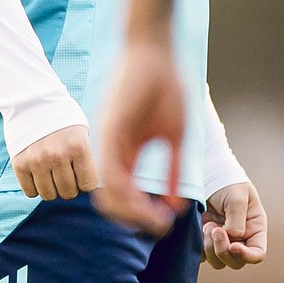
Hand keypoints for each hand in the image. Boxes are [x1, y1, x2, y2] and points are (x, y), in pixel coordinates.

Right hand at [13, 124, 99, 200]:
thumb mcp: (82, 133)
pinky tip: (37, 173)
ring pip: (49, 195)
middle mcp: (58, 155)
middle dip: (69, 186)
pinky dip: (34, 187)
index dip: (85, 181)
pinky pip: (30, 192)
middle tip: (65, 172)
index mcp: (78, 146)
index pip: (88, 185)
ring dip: (52, 188)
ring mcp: (37, 160)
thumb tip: (90, 188)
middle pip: (68, 192)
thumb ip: (86, 158)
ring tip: (51, 172)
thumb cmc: (63, 120)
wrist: (32, 100)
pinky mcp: (19, 163)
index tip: (81, 173)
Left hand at [93, 38, 187, 236]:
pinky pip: (112, 174)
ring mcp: (108, 144)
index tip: (164, 224)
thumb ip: (173, 170)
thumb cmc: (166, 89)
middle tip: (158, 228)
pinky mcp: (109, 133)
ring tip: (155, 221)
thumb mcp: (174, 136)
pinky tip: (148, 203)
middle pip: (111, 203)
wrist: (154, 53)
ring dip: (132, 214)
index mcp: (126, 153)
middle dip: (135, 221)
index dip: (142, 216)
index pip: (123, 197)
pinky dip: (128, 195)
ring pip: (109, 195)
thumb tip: (175, 205)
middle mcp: (113, 152)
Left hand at [202, 180, 267, 270]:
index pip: (257, 254)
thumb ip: (237, 220)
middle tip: (214, 229)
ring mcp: (222, 242)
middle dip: (223, 249)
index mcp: (254, 229)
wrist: (206, 176)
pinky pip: (202, 257)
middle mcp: (240, 240)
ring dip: (210, 247)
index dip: (247, 256)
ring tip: (207, 225)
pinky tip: (200, 228)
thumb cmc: (227, 184)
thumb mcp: (237, 197)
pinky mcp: (205, 242)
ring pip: (218, 262)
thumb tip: (232, 238)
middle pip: (235, 262)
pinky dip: (199, 248)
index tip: (233, 246)